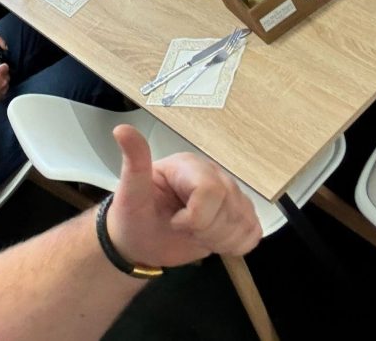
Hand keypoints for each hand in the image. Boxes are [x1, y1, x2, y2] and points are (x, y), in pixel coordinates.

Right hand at [0, 65, 9, 105]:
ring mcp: (4, 89)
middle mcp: (3, 81)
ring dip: (2, 81)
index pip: (5, 66)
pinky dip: (1, 88)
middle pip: (7, 74)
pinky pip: (4, 89)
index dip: (2, 66)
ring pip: (6, 82)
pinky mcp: (3, 96)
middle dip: (2, 74)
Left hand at [105, 125, 260, 269]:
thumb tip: (122, 129)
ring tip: (194, 233)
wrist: (141, 240)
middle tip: (182, 228)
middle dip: (206, 230)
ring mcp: (231, 195)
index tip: (174, 221)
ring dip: (218, 240)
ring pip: (245, 222)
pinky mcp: (240, 214)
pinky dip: (233, 245)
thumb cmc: (135, 215)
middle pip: (231, 209)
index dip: (196, 217)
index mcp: (189, 166)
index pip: (212, 191)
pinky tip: (210, 239)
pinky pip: (253, 233)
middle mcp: (214, 175)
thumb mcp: (130, 191)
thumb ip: (134, 160)